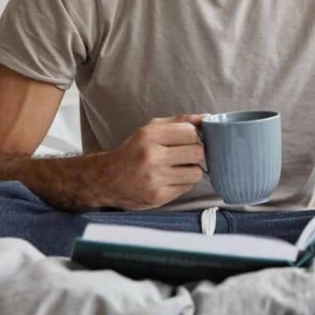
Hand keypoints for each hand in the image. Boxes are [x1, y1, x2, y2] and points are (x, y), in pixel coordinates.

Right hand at [93, 114, 209, 209]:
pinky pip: (187, 188)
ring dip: (191, 170)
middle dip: (195, 153)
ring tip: (178, 168)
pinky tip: (170, 179)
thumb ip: (180, 121)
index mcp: (150, 135)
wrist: (105, 179)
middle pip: (198, 152)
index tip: (187, 140)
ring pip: (196, 173)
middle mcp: (152, 156)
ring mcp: (155, 178)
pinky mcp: (158, 197)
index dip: (193, 136)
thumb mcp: (151, 129)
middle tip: (184, 155)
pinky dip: (183, 183)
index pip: (191, 132)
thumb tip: (208, 118)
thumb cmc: (133, 151)